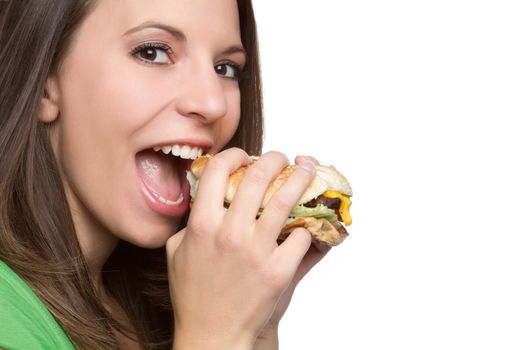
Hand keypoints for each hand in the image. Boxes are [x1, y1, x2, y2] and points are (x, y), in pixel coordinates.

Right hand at [166, 149, 316, 349]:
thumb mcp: (177, 254)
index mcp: (201, 225)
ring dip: (300, 177)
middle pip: (257, 176)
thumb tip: (202, 199)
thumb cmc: (193, 295)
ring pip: (285, 198)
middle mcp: (228, 233)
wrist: (212, 335)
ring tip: (306, 168)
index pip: (217, 171)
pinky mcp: (278, 270)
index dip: (233, 155)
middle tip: (281, 156)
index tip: (243, 155)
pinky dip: (306, 225)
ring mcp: (255, 251)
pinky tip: (306, 222)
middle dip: (273, 158)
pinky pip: (301, 236)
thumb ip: (189, 223)